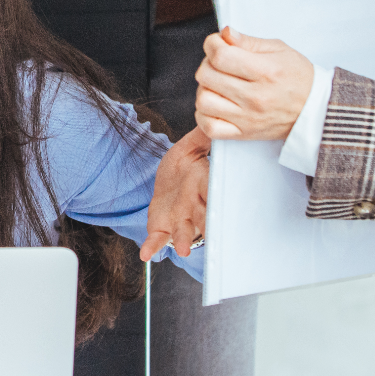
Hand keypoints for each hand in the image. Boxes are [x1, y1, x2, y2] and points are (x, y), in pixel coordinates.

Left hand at [142, 129, 210, 260]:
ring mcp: (180, 217)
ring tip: (184, 250)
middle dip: (209, 225)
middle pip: (206, 215)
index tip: (228, 204)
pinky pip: (159, 238)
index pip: (216, 189)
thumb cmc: (185, 165)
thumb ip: (203, 136)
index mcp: (205, 183)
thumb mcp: (193, 145)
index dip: (221, 196)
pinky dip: (153, 246)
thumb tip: (214, 121)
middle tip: (215, 234)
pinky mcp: (163, 226)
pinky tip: (146, 254)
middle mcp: (196, 204)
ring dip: (184, 240)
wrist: (170, 182)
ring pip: (185, 230)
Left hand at [194, 26, 314, 140]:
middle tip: (220, 63)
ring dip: (205, 89)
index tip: (217, 44)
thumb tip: (224, 34)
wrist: (316, 110)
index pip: (220, 56)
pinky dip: (204, 115)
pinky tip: (215, 105)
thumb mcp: (279, 50)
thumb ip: (248, 41)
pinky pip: (209, 127)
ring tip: (218, 85)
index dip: (212, 44)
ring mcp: (247, 117)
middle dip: (208, 63)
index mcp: (265, 72)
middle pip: (206, 76)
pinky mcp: (243, 133)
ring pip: (203, 101)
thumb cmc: (299, 78)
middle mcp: (255, 97)